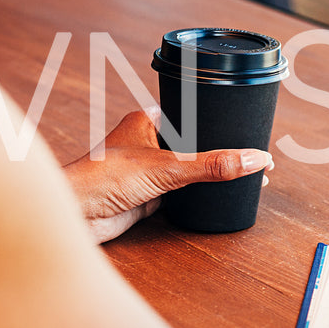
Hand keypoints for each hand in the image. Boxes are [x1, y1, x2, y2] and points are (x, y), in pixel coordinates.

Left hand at [63, 109, 273, 242]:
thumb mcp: (168, 168)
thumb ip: (211, 165)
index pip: (192, 113)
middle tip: (253, 155)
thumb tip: (253, 160)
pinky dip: (198, 195)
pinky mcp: (147, 196)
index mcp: (148, 120)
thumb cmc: (104, 177)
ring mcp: (147, 170)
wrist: (75, 214)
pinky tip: (217, 197)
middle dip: (220, 150)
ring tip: (243, 177)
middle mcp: (147, 142)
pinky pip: (180, 193)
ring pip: (187, 169)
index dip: (219, 120)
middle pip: (193, 143)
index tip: (248, 128)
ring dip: (209, 174)